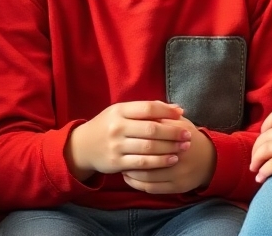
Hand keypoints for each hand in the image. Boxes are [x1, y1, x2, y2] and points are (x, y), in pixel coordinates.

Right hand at [64, 101, 191, 180]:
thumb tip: (178, 108)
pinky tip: (171, 159)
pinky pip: (142, 163)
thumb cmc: (109, 126)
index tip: (182, 115)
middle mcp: (117, 127)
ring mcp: (116, 146)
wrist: (83, 146)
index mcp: (119, 110)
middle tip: (188, 135)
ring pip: (149, 147)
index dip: (167, 111)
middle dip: (173, 132)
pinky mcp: (117, 162)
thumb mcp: (122, 112)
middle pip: (151, 129)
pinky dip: (159, 162)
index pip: (148, 108)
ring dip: (170, 147)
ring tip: (184, 147)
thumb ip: (147, 109)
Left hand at [121, 116, 215, 193]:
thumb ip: (161, 113)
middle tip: (118, 151)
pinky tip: (129, 177)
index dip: (135, 134)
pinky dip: (137, 184)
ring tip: (122, 166)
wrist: (210, 159)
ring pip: (148, 175)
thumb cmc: (188, 137)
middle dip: (130, 154)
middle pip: (149, 155)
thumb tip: (141, 106)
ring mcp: (178, 173)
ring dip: (131, 172)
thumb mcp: (179, 122)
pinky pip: (152, 187)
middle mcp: (180, 155)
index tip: (123, 134)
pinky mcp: (177, 187)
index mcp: (179, 134)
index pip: (152, 133)